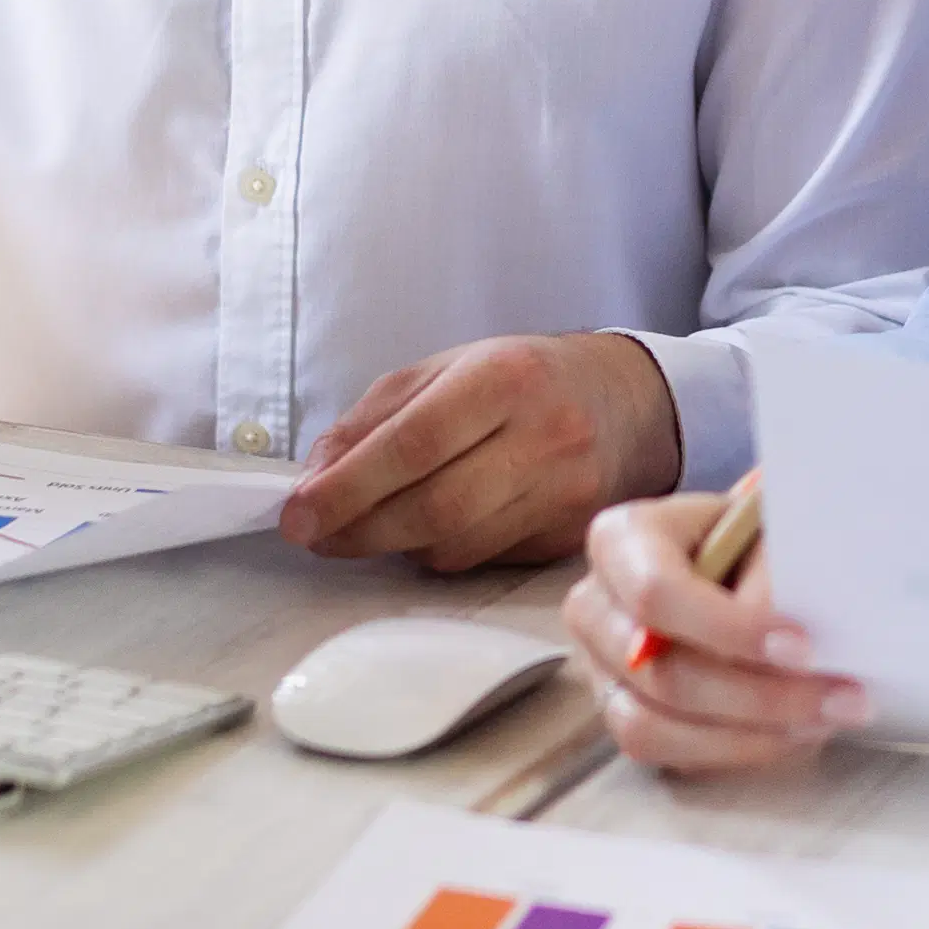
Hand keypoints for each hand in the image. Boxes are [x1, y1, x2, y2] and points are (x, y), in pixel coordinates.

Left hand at [284, 331, 683, 571]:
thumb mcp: (448, 368)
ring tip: (369, 526)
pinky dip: (442, 551)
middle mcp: (544, 435)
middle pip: (435, 507)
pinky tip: (431, 529)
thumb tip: (315, 475)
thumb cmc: (525, 379)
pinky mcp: (570, 536)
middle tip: (315, 534)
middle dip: (360, 530)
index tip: (299, 513)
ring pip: (456, 546)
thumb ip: (376, 416)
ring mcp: (565, 492)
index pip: (413, 444)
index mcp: (505, 377)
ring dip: (396, 545)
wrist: (629, 402)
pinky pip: (484, 560)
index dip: (348, 487)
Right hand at [562, 486, 869, 771]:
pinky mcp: (626, 715)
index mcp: (622, 540)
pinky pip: (670, 755)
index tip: (803, 648)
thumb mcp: (766, 529)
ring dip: (749, 735)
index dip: (728, 629)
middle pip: (659, 672)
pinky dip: (737, 750)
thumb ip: (770, 574)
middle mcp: (596, 607)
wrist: (743, 559)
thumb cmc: (753, 537)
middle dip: (758, 696)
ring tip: (823, 721)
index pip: (656, 593)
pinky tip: (793, 734)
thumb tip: (780, 643)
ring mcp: (603, 669)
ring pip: (655, 727)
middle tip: (841, 698)